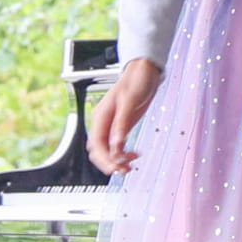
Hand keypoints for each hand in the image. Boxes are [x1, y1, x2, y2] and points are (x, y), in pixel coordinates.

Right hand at [88, 58, 163, 174]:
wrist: (145, 71)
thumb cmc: (135, 81)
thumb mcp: (129, 102)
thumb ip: (122, 124)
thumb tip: (116, 144)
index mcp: (101, 116)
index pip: (96, 144)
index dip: (104, 159)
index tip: (115, 167)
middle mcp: (104, 123)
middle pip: (99, 150)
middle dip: (110, 162)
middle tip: (125, 170)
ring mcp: (112, 125)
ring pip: (107, 150)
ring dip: (117, 160)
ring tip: (131, 166)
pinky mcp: (121, 126)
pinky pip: (116, 145)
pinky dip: (123, 153)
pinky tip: (134, 155)